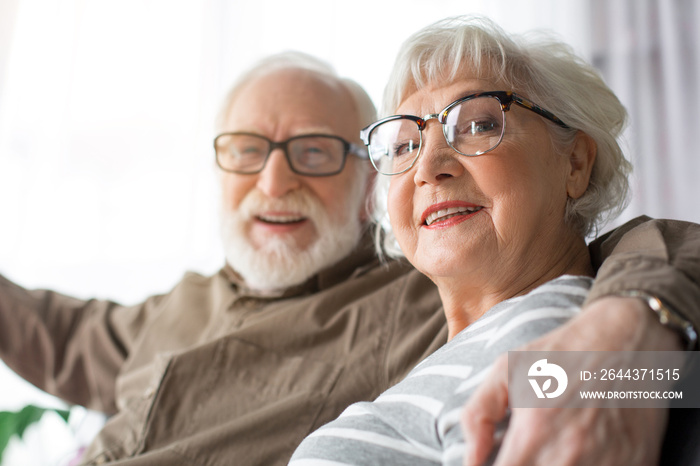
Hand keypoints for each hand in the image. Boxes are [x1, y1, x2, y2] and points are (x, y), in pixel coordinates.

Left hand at [461, 296, 681, 465]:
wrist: (628, 337)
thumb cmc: (562, 352)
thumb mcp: (507, 369)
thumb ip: (478, 416)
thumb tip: (469, 460)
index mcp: (535, 432)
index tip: (497, 461)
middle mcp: (570, 455)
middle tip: (522, 453)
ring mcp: (608, 464)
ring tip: (548, 451)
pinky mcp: (638, 464)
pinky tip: (582, 454)